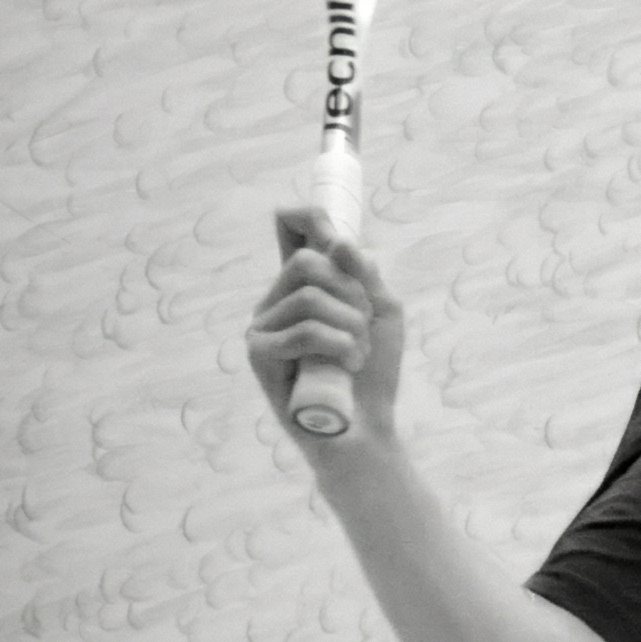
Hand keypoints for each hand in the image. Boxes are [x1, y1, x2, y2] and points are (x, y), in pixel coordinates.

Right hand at [245, 207, 405, 456]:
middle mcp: (278, 300)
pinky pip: (304, 330)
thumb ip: (365, 275)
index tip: (311, 216)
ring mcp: (263, 326)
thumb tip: (340, 241)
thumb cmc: (372, 371)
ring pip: (310, 297)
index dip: (304, 217)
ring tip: (357, 355)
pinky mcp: (258, 354)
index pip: (294, 234)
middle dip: (351, 293)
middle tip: (363, 326)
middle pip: (309, 262)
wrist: (366, 425)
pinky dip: (340, 346)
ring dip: (351, 327)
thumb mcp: (381, 313)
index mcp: (305, 286)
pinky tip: (346, 366)